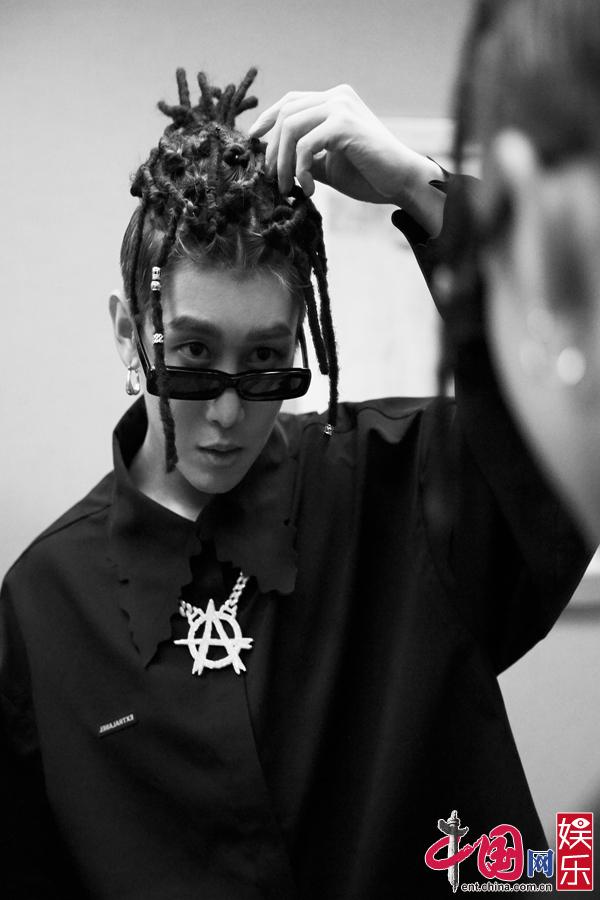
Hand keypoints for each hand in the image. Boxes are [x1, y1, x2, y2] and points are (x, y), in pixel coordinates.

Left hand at [248, 84, 444, 230]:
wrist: (400, 182)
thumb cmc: (369, 175)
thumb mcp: (329, 163)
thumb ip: (306, 155)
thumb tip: (273, 161)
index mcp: (335, 100)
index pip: (291, 101)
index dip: (268, 119)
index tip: (253, 141)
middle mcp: (337, 96)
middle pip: (286, 114)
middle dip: (272, 149)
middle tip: (272, 179)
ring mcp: (341, 106)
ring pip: (291, 128)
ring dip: (282, 162)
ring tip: (288, 187)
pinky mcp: (343, 124)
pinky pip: (305, 144)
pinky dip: (300, 169)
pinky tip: (310, 188)